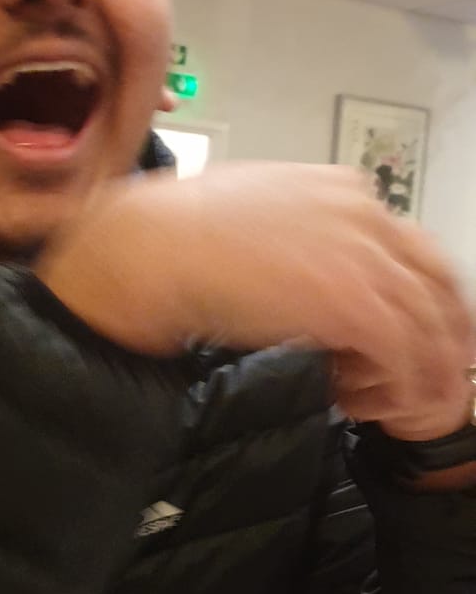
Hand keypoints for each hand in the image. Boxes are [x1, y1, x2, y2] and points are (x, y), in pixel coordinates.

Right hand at [35, 162, 473, 435]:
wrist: (151, 248)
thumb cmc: (175, 235)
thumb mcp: (252, 217)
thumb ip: (293, 238)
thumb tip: (297, 276)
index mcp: (342, 191)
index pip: (411, 246)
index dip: (416, 296)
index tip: (410, 331)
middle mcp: (365, 215)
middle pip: (438, 280)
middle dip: (442, 334)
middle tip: (430, 375)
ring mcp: (365, 258)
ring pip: (429, 324)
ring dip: (418, 370)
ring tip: (392, 401)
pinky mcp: (355, 303)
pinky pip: (404, 354)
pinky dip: (394, 386)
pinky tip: (360, 402)